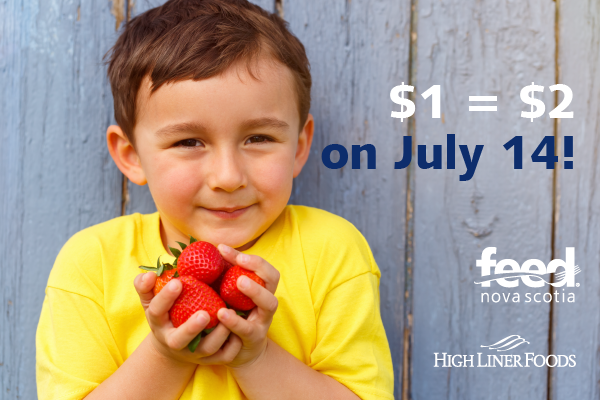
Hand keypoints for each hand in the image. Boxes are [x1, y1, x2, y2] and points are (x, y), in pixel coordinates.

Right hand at [133, 272, 242, 364]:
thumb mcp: (151, 300)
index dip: (165, 297)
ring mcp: (193, 352)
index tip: (178, 282)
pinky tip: (239, 330)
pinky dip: (233, 346)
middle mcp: (174, 341)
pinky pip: (223, 356)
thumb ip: (146, 286)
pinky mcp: (210, 359)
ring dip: (218, 334)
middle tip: (204, 313)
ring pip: (206, 349)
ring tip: (230, 314)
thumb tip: (149, 274)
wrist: (174, 346)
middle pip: (180, 339)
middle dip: (191, 328)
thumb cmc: (166, 313)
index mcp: (158, 323)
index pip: (157, 311)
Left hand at [215, 244, 279, 368]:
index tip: (223, 249)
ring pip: (269, 303)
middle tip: (239, 259)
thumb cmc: (230, 315)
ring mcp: (262, 320)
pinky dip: (236, 321)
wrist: (236, 352)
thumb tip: (203, 252)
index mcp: (261, 288)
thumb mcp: (227, 294)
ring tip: (238, 282)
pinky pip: (248, 329)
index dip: (248, 256)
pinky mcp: (253, 339)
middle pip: (273, 279)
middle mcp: (266, 302)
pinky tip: (222, 313)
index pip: (263, 266)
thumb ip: (222, 275)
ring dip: (255, 291)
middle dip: (257, 267)